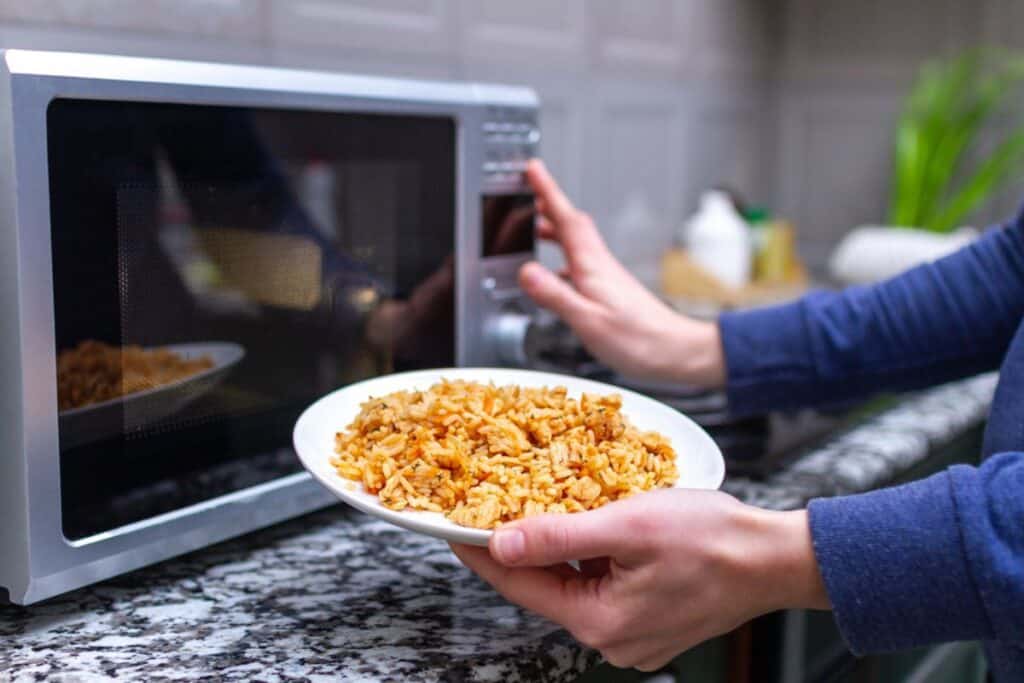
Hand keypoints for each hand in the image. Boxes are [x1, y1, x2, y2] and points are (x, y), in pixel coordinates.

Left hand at [450, 489, 828, 670]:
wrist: (775, 558)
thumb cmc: (712, 538)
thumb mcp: (626, 525)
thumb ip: (558, 536)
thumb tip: (500, 543)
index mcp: (599, 622)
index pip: (519, 585)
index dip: (482, 552)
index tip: (453, 527)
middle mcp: (611, 639)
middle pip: (545, 587)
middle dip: (520, 547)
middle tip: (492, 508)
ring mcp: (632, 635)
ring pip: (574, 586)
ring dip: (556, 549)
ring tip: (535, 507)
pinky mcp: (649, 623)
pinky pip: (601, 588)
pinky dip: (588, 558)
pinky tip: (585, 527)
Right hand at [521, 160, 724, 387]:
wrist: (677, 353)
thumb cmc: (640, 340)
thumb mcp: (588, 321)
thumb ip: (556, 296)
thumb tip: (527, 272)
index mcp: (593, 267)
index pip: (566, 220)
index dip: (548, 192)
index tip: (533, 170)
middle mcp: (600, 266)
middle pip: (572, 226)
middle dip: (550, 207)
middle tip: (530, 193)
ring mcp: (607, 278)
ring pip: (577, 245)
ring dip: (556, 233)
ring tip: (535, 230)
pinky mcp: (612, 292)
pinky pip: (581, 267)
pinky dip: (563, 262)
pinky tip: (556, 278)